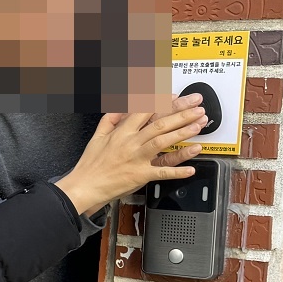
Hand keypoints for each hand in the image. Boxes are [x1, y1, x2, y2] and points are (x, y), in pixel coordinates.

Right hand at [55, 96, 207, 215]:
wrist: (84, 186)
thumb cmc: (91, 163)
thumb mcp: (97, 136)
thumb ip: (110, 119)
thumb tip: (120, 107)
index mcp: (121, 132)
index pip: (143, 111)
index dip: (161, 101)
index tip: (175, 95)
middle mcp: (130, 143)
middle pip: (159, 124)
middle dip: (181, 114)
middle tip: (197, 108)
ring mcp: (136, 159)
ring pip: (162, 143)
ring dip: (182, 134)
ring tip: (198, 126)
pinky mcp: (140, 176)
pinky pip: (161, 172)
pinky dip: (177, 171)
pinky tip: (191, 168)